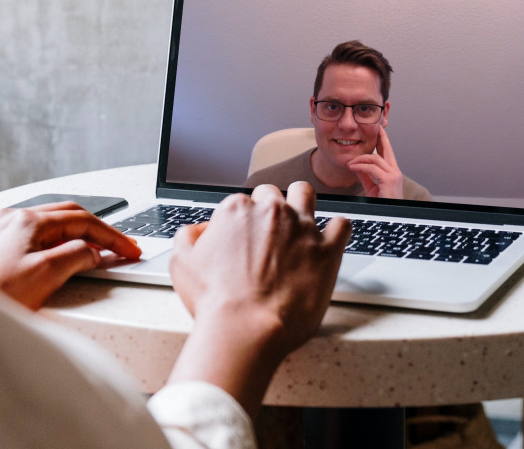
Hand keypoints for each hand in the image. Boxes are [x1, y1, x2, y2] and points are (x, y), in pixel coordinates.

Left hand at [0, 202, 141, 309]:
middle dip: (98, 231)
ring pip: (50, 224)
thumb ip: (77, 256)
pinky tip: (60, 255)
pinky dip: (55, 242)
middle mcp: (11, 218)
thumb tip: (93, 251)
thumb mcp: (45, 276)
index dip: (113, 236)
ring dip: (77, 235)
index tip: (131, 250)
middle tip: (121, 248)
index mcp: (27, 221)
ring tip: (96, 253)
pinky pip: (32, 235)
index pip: (84, 221)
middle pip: (68, 216)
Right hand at [167, 182, 349, 418]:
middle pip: (272, 196)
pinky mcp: (326, 249)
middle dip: (269, 211)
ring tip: (298, 223)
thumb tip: (199, 230)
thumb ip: (188, 236)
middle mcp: (272, 211)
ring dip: (301, 203)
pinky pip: (341, 225)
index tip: (242, 240)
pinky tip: (329, 239)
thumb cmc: (216, 302)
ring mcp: (302, 227)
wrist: (246, 329)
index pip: (241, 202)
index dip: (240, 222)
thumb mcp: (182, 264)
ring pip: (305, 194)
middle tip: (266, 236)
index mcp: (237, 210)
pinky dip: (336, 230)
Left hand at [346, 125, 404, 198]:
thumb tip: (357, 167)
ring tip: (350, 163)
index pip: (387, 153)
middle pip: (386, 149)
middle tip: (374, 127)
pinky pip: (372, 168)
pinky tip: (352, 168)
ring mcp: (394, 176)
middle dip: (379, 137)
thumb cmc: (383, 205)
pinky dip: (360, 166)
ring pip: (375, 158)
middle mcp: (395, 172)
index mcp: (393, 173)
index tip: (378, 131)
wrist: (389, 218)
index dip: (382, 141)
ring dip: (360, 159)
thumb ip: (366, 176)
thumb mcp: (372, 188)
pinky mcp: (389, 181)